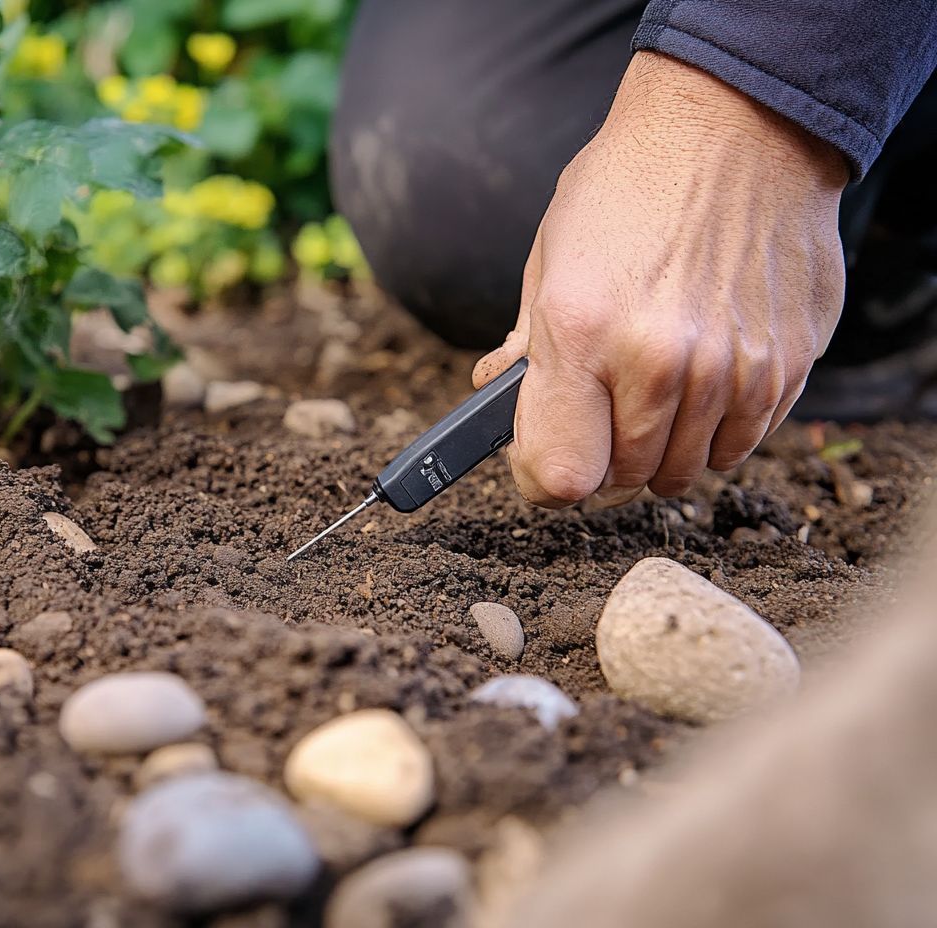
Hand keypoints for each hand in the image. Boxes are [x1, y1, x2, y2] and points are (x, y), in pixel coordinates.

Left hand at [474, 51, 847, 507]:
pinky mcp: (786, 363)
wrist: (738, 121)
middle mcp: (657, 360)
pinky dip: (718, 431)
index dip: (544, 482)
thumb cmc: (630, 184)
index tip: (544, 464)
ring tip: (654, 393)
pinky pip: (743, 442)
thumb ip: (528, 343)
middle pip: (624, 481)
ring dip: (663, 451)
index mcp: (581, 332)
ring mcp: (730, 367)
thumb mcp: (551, 255)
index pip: (559, 476)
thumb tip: (497, 394)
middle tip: (601, 420)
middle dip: (603, 463)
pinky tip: (705, 383)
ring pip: (687, 471)